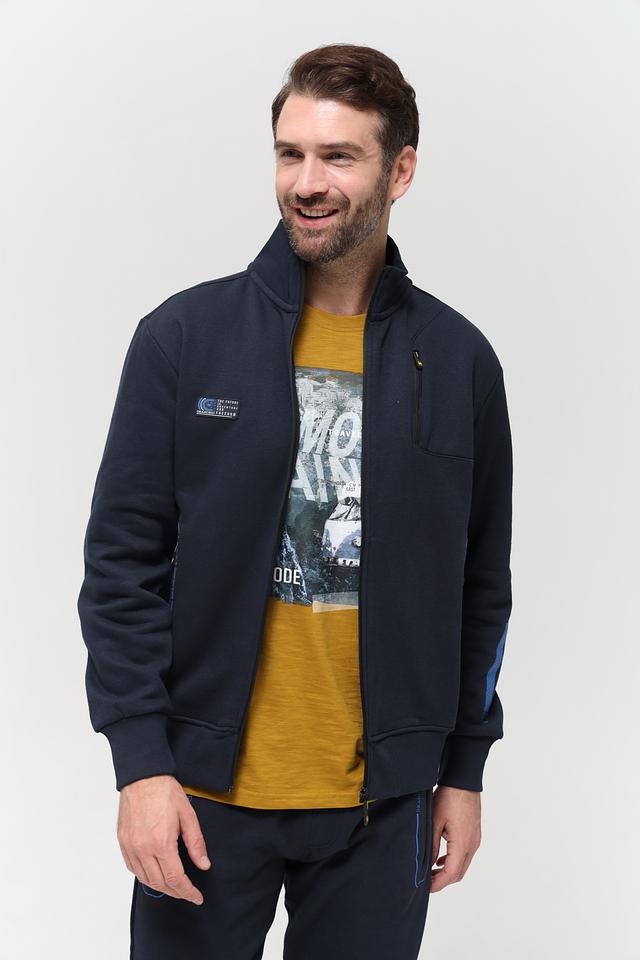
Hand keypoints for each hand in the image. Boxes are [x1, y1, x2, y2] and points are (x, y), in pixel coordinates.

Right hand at [117, 774, 211, 904]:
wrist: (142, 776)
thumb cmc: (165, 791)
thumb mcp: (188, 815)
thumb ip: (196, 843)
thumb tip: (203, 864)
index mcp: (161, 842)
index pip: (175, 878)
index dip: (187, 891)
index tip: (196, 897)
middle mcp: (143, 848)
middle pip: (159, 883)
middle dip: (176, 892)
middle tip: (188, 893)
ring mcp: (130, 846)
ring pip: (145, 878)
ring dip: (160, 887)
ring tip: (174, 887)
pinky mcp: (123, 842)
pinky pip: (133, 868)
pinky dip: (144, 876)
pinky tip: (154, 874)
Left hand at [429, 784, 480, 891]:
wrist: (464, 780)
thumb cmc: (449, 797)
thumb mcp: (435, 821)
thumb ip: (432, 845)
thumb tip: (429, 864)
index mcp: (462, 843)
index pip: (451, 873)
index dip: (438, 883)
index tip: (426, 887)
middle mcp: (472, 844)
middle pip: (459, 873)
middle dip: (442, 880)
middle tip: (426, 881)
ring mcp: (475, 839)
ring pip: (463, 864)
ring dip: (448, 871)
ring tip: (431, 871)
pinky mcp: (474, 834)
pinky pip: (465, 854)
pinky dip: (454, 861)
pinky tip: (441, 859)